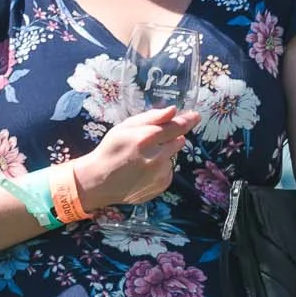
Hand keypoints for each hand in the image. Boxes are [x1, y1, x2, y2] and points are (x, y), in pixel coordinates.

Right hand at [71, 107, 197, 207]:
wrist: (99, 182)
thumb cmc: (111, 150)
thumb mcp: (125, 127)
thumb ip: (151, 118)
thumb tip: (173, 110)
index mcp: (146, 138)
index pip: (176, 127)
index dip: (187, 120)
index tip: (195, 116)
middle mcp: (157, 157)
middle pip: (178, 141)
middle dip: (169, 139)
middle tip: (150, 142)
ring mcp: (161, 174)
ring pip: (172, 157)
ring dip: (163, 155)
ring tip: (143, 159)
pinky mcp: (162, 186)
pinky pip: (168, 171)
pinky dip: (160, 169)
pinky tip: (144, 171)